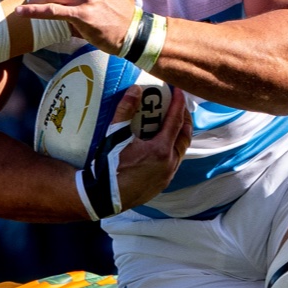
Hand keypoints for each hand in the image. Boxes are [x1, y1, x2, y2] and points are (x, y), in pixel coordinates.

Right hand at [113, 87, 191, 208]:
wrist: (103, 197)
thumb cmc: (109, 167)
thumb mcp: (115, 136)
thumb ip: (125, 111)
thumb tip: (135, 89)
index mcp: (160, 150)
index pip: (175, 121)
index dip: (178, 104)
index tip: (179, 91)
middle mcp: (169, 164)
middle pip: (184, 137)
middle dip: (184, 120)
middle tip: (179, 107)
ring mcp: (166, 176)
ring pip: (180, 152)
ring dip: (179, 136)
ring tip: (173, 125)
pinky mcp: (161, 185)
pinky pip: (173, 163)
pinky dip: (172, 150)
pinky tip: (162, 147)